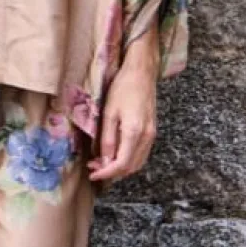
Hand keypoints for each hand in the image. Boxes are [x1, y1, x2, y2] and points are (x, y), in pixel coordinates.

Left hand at [87, 27, 158, 183]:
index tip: (92, 174)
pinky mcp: (152, 131)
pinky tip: (116, 154)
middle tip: (94, 167)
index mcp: (134, 132)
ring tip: (102, 162)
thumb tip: (103, 160)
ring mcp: (152, 135)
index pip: (121, 164)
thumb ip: (106, 139)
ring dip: (120, 167)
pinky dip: (129, 159)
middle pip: (131, 167)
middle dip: (112, 172)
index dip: (106, 173)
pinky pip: (141, 154)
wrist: (142, 72)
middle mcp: (146, 137)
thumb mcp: (109, 113)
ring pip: (137, 163)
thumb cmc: (123, 88)